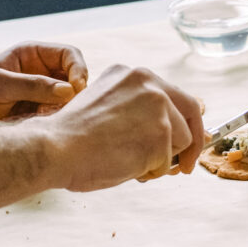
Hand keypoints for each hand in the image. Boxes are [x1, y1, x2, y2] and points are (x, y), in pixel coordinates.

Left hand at [0, 43, 89, 120]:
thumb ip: (33, 85)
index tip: (75, 89)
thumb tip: (69, 90)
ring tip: (45, 117)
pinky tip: (42, 126)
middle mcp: (41, 72)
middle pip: (76, 77)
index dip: (78, 69)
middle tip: (64, 108)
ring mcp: (43, 95)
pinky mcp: (43, 115)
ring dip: (67, 109)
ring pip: (73, 99)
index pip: (69, 54)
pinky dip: (60, 121)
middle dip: (75, 92)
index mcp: (31, 54)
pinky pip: (63, 115)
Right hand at [38, 64, 206, 190]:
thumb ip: (139, 112)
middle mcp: (149, 83)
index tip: (186, 142)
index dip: (186, 122)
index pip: (176, 96)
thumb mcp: (109, 108)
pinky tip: (126, 166)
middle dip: (193, 142)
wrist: (54, 148)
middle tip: (186, 165)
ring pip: (182, 141)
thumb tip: (174, 134)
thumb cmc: (73, 138)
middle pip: (192, 112)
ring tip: (130, 164)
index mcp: (133, 75)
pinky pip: (169, 161)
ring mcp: (158, 106)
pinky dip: (152, 171)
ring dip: (163, 160)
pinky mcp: (162, 131)